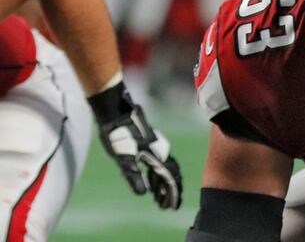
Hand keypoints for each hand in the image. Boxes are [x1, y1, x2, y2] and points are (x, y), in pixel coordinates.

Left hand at [91, 82, 182, 208]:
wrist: (116, 112)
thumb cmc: (119, 133)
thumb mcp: (123, 157)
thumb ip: (133, 175)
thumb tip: (142, 194)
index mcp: (157, 155)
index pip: (170, 178)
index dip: (173, 193)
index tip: (173, 206)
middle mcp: (160, 152)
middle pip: (170, 175)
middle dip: (170, 191)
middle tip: (167, 206)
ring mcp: (155, 149)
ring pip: (164, 170)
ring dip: (163, 185)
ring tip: (158, 200)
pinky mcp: (147, 146)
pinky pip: (157, 164)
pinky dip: (156, 177)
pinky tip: (150, 183)